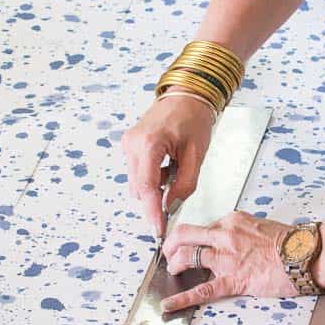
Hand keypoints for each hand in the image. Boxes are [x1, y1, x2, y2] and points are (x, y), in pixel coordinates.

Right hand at [121, 94, 215, 236]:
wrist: (187, 95)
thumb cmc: (193, 117)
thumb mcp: (196, 154)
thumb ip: (185, 184)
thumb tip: (172, 205)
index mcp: (149, 144)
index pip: (147, 188)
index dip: (152, 212)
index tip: (158, 229)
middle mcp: (133, 144)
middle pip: (139, 188)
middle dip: (156, 199)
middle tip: (176, 198)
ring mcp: (128, 144)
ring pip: (137, 182)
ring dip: (155, 186)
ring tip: (176, 170)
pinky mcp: (130, 145)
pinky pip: (138, 171)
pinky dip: (152, 176)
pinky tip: (168, 165)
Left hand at [159, 212, 301, 311]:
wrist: (306, 254)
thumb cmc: (291, 242)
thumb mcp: (260, 225)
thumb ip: (241, 231)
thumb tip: (230, 240)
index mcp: (232, 221)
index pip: (202, 227)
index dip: (191, 237)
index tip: (186, 242)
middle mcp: (225, 236)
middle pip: (185, 235)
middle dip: (171, 245)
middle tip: (168, 253)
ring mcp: (227, 258)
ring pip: (188, 257)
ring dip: (175, 265)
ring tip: (172, 271)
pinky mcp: (234, 279)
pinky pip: (203, 289)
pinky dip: (182, 298)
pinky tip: (169, 304)